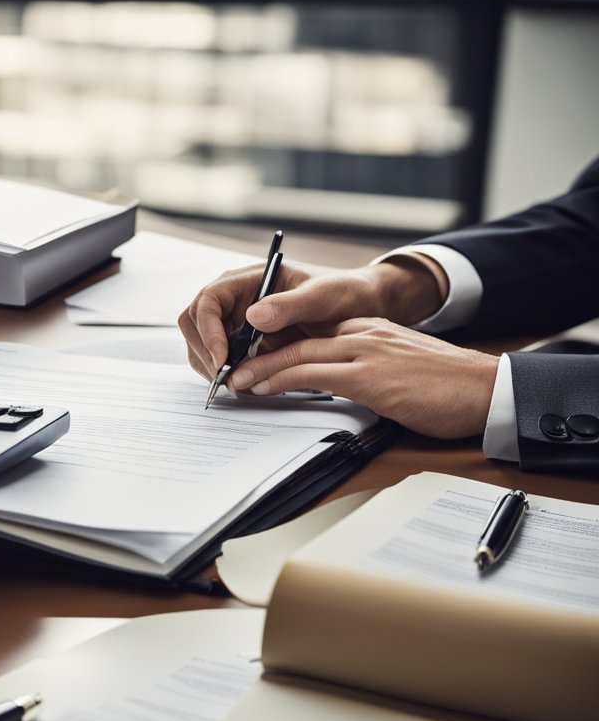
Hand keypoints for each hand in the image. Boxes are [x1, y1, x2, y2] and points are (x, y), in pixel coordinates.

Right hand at [179, 258, 444, 379]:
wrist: (358, 310)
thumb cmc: (343, 294)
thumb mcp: (324, 296)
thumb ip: (290, 304)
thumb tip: (253, 317)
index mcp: (248, 279)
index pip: (208, 300)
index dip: (209, 331)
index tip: (225, 359)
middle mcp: (235, 300)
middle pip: (194, 324)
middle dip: (205, 353)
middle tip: (227, 379)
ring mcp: (235, 323)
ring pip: (201, 346)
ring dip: (213, 368)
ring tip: (239, 384)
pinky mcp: (241, 345)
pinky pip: (220, 361)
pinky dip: (227, 375)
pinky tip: (247, 384)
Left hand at [229, 318, 498, 438]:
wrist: (486, 389)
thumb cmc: (448, 387)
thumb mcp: (399, 371)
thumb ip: (367, 371)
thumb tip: (341, 387)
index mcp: (371, 331)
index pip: (314, 334)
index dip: (280, 347)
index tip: (255, 358)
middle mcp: (364, 335)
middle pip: (298, 341)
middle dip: (260, 356)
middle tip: (233, 369)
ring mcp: (365, 353)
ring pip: (299, 355)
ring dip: (262, 369)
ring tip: (237, 381)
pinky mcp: (369, 377)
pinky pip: (313, 375)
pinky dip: (282, 380)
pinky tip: (263, 388)